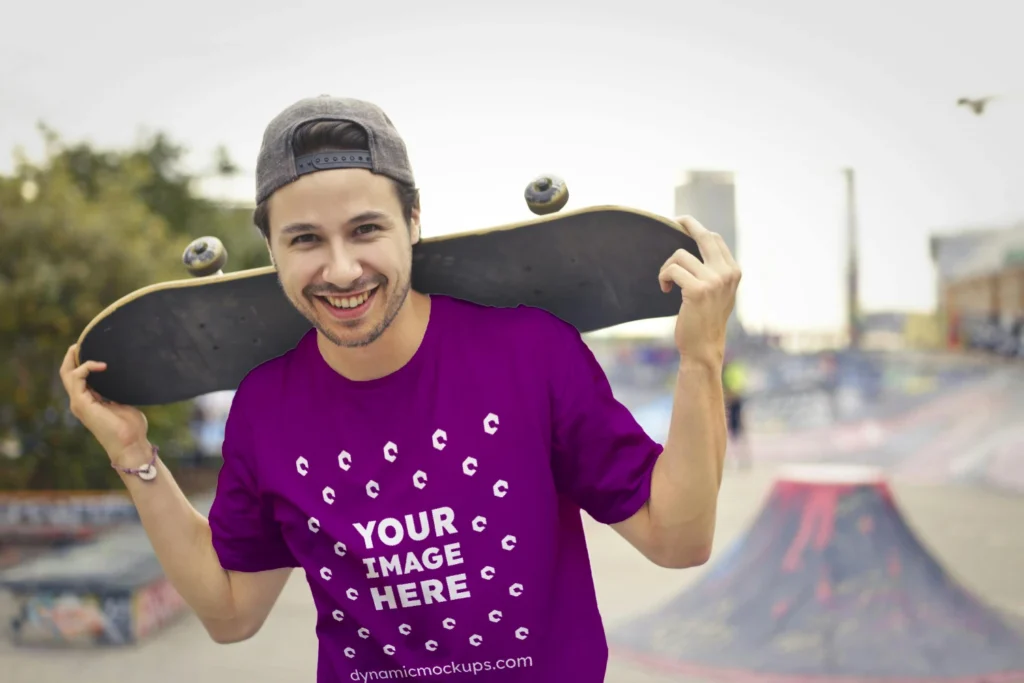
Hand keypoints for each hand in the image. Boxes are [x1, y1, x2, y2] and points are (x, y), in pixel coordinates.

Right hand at [60, 344, 149, 462]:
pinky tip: (101, 365)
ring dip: (73, 358)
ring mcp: (79, 403)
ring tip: (81, 347)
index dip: (80, 362)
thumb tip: (125, 377)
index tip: (92, 348)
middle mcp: (80, 402)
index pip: (78, 378)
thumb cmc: (131, 427)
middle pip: (67, 374)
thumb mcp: (124, 403)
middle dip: (71, 357)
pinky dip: (86, 368)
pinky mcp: (82, 403)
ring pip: (67, 374)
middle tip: (80, 343)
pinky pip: (77, 378)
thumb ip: (119, 392)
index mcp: (90, 401)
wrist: (130, 444)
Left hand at [658, 215, 741, 362]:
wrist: (703, 347)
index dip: (697, 229)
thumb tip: (700, 245)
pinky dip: (664, 277)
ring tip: (667, 282)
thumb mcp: (719, 293)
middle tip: (673, 220)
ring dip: (667, 267)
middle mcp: (727, 273)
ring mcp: (714, 280)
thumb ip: (716, 272)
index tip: (683, 225)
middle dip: (687, 223)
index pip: (714, 239)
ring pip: (680, 255)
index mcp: (733, 271)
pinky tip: (666, 290)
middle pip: (704, 236)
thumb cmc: (706, 320)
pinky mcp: (697, 289)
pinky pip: (672, 270)